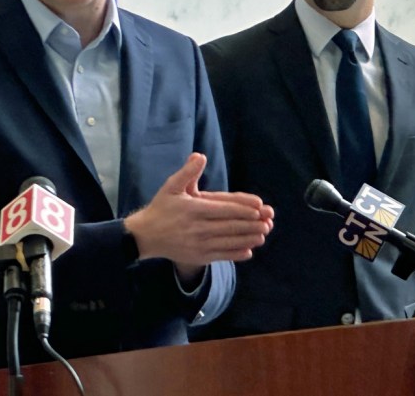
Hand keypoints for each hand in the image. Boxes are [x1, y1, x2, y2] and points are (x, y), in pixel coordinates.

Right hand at [124, 153, 273, 270]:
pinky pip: (221, 256)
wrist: (146, 236)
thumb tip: (200, 156)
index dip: (243, 208)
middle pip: (230, 226)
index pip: (223, 209)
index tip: (259, 207)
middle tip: (268, 221)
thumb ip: (187, 172)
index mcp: (193, 209)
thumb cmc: (161, 208)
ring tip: (262, 234)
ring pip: (228, 242)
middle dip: (251, 224)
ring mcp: (198, 245)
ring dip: (248, 238)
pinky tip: (248, 250)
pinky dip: (236, 254)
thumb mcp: (171, 186)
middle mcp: (197, 228)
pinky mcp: (198, 257)